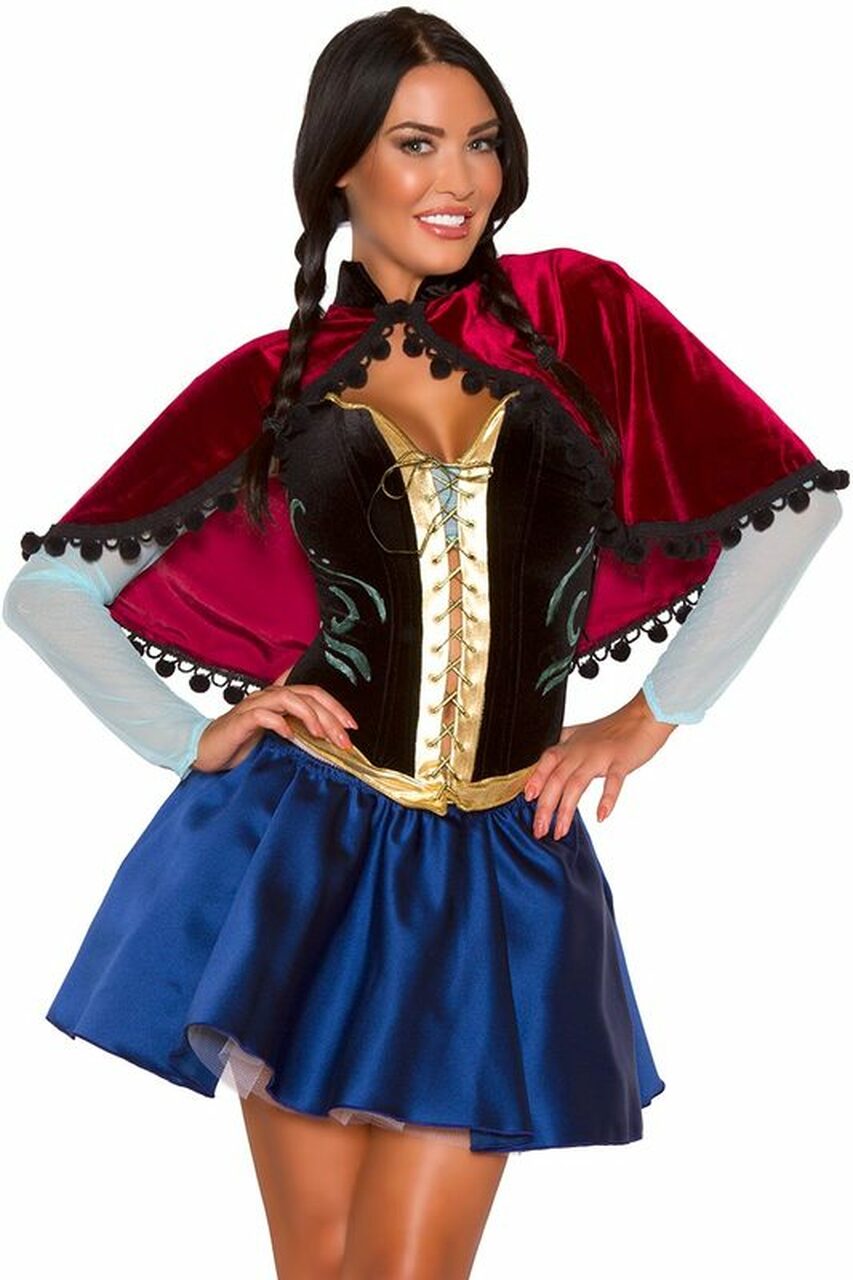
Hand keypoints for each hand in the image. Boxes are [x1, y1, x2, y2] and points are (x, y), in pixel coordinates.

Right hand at [191, 665, 358, 772]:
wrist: (205, 751)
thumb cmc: (240, 744)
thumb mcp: (276, 736)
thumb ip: (298, 729)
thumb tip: (326, 733)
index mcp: (279, 700)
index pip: (314, 693)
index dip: (336, 706)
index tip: (352, 726)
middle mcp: (268, 697)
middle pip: (307, 694)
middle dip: (330, 715)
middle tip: (344, 738)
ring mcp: (253, 707)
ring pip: (288, 698)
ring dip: (309, 715)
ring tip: (321, 734)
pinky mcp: (240, 721)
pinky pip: (262, 715)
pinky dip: (278, 722)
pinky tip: (289, 735)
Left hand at [524, 689, 677, 838]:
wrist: (644, 716)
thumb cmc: (615, 728)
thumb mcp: (583, 734)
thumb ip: (565, 745)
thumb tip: (548, 760)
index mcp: (570, 745)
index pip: (545, 763)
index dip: (534, 780)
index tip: (526, 800)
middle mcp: (580, 751)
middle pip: (556, 779)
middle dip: (545, 807)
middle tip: (539, 830)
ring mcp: (600, 756)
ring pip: (576, 784)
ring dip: (566, 810)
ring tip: (560, 831)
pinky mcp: (621, 762)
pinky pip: (612, 782)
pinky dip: (606, 800)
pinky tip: (601, 816)